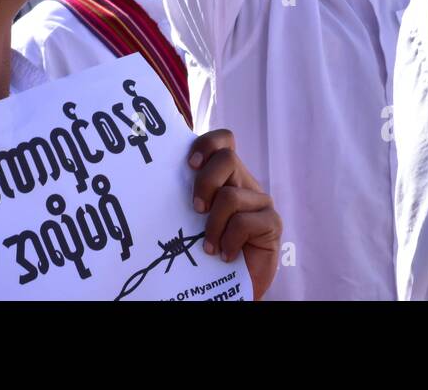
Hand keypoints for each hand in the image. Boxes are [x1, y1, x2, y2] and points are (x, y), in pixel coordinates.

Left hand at [189, 129, 281, 300]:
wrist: (232, 285)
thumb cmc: (207, 248)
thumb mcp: (192, 218)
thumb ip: (188, 196)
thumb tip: (155, 181)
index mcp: (225, 177)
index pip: (223, 141)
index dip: (207, 144)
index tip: (190, 164)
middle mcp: (244, 183)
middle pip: (227, 158)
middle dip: (205, 182)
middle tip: (196, 209)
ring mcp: (260, 202)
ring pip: (231, 195)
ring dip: (213, 225)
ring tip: (208, 247)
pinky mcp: (272, 223)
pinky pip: (244, 222)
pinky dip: (229, 241)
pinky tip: (226, 255)